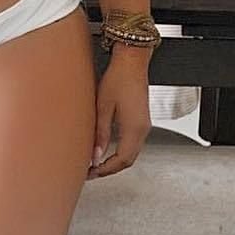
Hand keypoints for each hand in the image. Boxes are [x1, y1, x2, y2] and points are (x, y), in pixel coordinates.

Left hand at [87, 49, 152, 178]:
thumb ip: (100, 133)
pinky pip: (132, 144)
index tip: (91, 173)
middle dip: (109, 169)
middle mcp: (143, 129)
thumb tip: (95, 156)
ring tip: (95, 163)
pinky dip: (119, 152)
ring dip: (114, 161)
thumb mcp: (103, 107)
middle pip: (128, 160)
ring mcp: (144, 125)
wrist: (132, 61)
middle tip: (90, 172)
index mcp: (134, 128)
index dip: (105, 170)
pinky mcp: (141, 121)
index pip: (122, 160)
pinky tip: (106, 150)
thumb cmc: (119, 78)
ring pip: (131, 154)